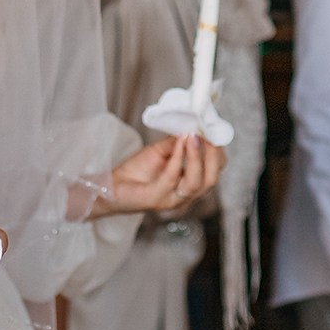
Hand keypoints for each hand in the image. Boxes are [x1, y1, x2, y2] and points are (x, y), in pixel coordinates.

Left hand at [100, 134, 223, 216]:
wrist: (112, 186)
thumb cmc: (136, 171)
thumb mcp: (162, 151)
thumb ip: (179, 143)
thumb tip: (193, 128)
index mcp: (190, 186)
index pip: (214, 172)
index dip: (217, 153)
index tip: (212, 132)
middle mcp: (185, 197)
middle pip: (211, 179)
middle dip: (212, 155)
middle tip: (206, 134)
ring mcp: (172, 201)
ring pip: (197, 182)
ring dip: (197, 156)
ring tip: (193, 136)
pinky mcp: (156, 199)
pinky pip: (173, 177)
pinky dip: (178, 158)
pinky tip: (180, 142)